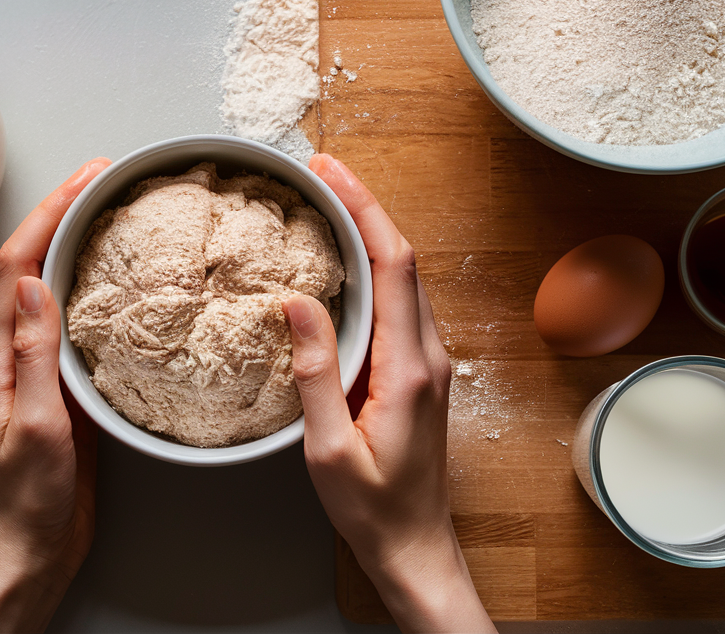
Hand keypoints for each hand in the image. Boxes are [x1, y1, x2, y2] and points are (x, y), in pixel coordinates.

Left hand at [0, 158, 110, 633]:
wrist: (27, 552)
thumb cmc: (24, 503)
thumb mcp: (34, 428)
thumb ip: (34, 357)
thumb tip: (36, 285)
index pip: (15, 267)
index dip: (47, 215)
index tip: (84, 180)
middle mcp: (5, 354)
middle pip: (28, 265)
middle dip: (61, 215)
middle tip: (104, 180)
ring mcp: (29, 369)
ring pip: (50, 289)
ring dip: (75, 245)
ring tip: (112, 214)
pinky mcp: (54, 387)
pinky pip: (70, 323)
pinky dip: (91, 289)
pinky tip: (118, 283)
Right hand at [283, 154, 493, 633]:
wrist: (415, 549)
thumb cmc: (373, 510)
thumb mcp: (328, 447)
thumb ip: (315, 373)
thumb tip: (296, 303)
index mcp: (409, 369)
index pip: (395, 266)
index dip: (365, 211)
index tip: (333, 175)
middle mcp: (428, 357)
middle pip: (404, 260)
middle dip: (365, 208)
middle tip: (323, 174)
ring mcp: (429, 364)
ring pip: (405, 280)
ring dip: (371, 236)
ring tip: (329, 206)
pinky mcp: (420, 375)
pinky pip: (400, 305)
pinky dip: (375, 270)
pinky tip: (346, 266)